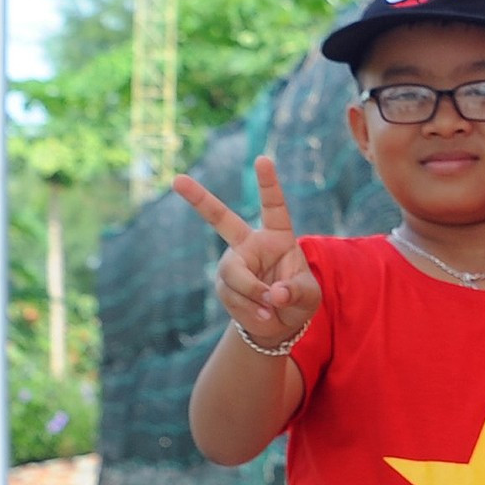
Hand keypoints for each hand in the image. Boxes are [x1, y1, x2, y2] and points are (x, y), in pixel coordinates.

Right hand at [173, 155, 319, 348]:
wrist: (278, 325)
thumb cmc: (297, 300)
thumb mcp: (307, 296)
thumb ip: (295, 292)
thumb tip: (274, 294)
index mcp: (277, 236)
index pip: (273, 206)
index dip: (268, 183)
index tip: (263, 159)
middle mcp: (250, 244)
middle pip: (221, 219)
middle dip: (198, 199)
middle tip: (177, 179)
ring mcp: (233, 263)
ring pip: (235, 274)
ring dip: (254, 294)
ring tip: (270, 308)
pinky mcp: (223, 284)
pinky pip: (233, 296)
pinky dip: (250, 309)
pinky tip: (262, 315)